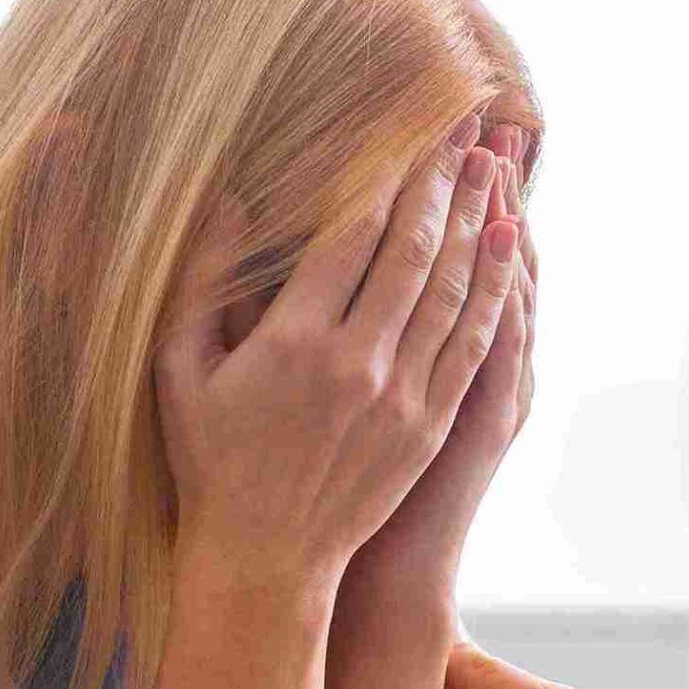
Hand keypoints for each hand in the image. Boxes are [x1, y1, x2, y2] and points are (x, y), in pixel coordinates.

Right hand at [158, 115, 520, 592]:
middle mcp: (356, 365)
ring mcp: (402, 398)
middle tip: (466, 129)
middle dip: (444, 182)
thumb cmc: (211, 459)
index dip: (389, 173)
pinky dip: (496, 288)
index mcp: (292, 343)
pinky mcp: (430, 427)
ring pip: (454, 290)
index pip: (354, 234)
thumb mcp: (180, 369)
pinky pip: (474, 343)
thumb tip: (236, 198)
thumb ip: (204, 280)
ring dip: (479, 223)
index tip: (410, 129)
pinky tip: (508, 246)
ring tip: (494, 170)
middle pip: (415, 250)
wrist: (263, 559)